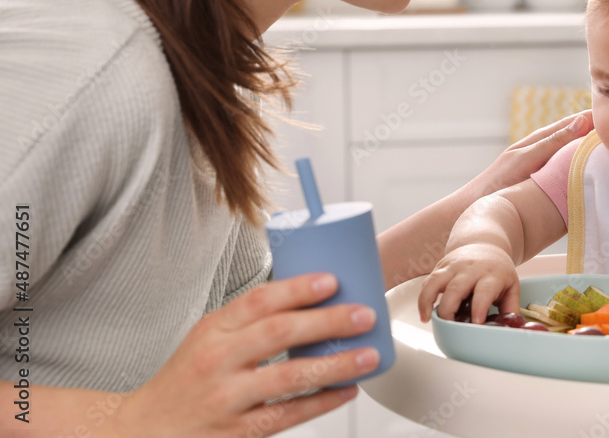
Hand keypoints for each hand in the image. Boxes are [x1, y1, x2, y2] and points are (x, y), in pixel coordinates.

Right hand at [115, 273, 379, 436]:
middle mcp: (217, 360)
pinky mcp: (237, 432)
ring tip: (368, 356)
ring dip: (335, 365)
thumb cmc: (187, 380)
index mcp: (213, 329)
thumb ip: (250, 323)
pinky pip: (287, 415)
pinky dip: (321, 402)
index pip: (257, 300)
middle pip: (278, 333)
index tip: (332, 281)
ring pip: (289, 377)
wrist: (144, 431)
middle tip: (364, 315)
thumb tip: (312, 301)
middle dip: (327, 322)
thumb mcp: (207, 339)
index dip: (297, 288)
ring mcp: (226, 398)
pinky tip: (346, 391)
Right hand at [417, 244, 519, 323]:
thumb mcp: (511, 286)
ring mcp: (453, 266)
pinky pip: (428, 281)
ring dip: (428, 301)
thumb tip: (510, 331)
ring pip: (436, 281)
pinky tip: (424, 313)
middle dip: (450, 309)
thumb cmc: (497, 270)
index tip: (476, 323)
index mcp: (492, 275)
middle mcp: (471, 269)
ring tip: (427, 319)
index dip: (479, 306)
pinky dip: (423, 297)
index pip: (484, 290)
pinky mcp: (441, 266)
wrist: (485, 244)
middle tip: (450, 326)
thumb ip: (510, 308)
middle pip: (456, 288)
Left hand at [473, 110, 592, 195]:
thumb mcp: (528, 156)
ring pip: (577, 159)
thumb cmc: (500, 180)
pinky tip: (600, 181)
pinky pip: (573, 177)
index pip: (574, 123)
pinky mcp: (549, 188)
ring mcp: (549, 170)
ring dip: (595, 158)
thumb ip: (554, 141)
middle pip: (579, 140)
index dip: (594, 118)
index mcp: (541, 140)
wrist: (481, 208)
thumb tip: (582, 120)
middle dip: (599, 137)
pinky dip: (587, 175)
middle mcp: (547, 152)